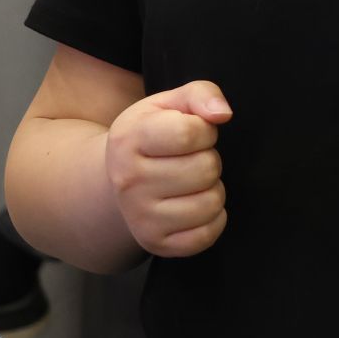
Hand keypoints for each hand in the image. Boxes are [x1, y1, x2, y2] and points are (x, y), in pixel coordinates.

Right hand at [104, 80, 231, 258]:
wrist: (116, 182)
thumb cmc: (150, 136)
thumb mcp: (167, 104)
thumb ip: (199, 94)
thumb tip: (222, 114)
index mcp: (128, 139)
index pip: (188, 133)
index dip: (205, 130)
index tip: (196, 132)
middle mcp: (128, 181)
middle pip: (205, 168)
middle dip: (209, 159)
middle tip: (191, 159)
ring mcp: (140, 217)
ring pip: (211, 203)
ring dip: (213, 189)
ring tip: (193, 182)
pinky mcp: (155, 243)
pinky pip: (206, 235)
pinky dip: (213, 219)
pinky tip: (195, 204)